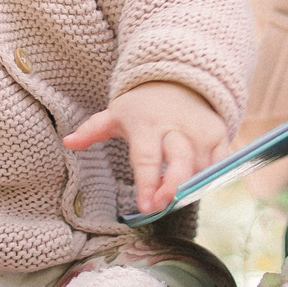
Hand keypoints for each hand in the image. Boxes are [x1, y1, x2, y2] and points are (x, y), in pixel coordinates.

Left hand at [63, 81, 228, 215]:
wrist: (179, 80)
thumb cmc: (142, 107)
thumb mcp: (116, 114)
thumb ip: (93, 129)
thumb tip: (67, 142)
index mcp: (147, 125)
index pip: (146, 157)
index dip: (147, 182)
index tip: (146, 206)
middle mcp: (175, 128)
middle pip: (179, 161)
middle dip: (174, 185)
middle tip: (164, 206)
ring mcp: (200, 131)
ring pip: (201, 165)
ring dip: (192, 188)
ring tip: (179, 204)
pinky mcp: (218, 134)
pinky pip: (220, 161)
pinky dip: (213, 178)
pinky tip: (200, 192)